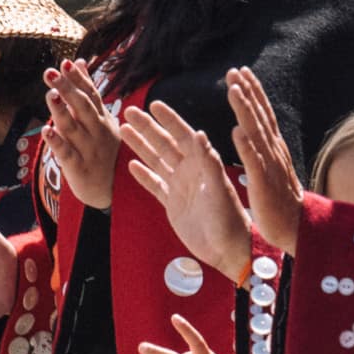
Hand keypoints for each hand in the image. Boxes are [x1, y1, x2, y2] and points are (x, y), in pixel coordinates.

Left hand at [43, 58, 119, 210]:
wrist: (112, 191)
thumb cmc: (104, 149)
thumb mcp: (101, 118)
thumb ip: (88, 90)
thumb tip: (78, 61)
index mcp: (101, 118)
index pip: (90, 94)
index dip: (78, 79)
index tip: (66, 63)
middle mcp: (97, 131)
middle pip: (82, 107)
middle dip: (67, 89)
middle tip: (50, 73)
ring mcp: (88, 149)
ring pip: (73, 127)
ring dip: (61, 110)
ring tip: (49, 94)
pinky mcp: (78, 168)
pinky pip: (66, 153)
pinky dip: (57, 142)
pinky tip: (46, 130)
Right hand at [123, 101, 253, 282]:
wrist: (228, 248)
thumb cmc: (229, 219)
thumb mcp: (219, 189)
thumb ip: (208, 162)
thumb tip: (199, 134)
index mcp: (203, 163)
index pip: (183, 135)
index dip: (169, 119)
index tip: (153, 104)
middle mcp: (190, 171)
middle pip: (164, 143)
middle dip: (147, 127)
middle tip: (128, 111)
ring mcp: (179, 187)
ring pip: (156, 160)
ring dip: (140, 145)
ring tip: (124, 130)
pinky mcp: (172, 204)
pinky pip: (154, 185)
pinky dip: (143, 175)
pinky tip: (131, 165)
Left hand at [226, 68, 303, 258]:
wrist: (299, 228)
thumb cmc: (282, 200)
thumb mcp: (272, 168)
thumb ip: (264, 149)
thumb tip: (250, 131)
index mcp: (275, 148)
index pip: (264, 114)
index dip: (253, 92)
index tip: (241, 71)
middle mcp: (274, 151)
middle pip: (260, 116)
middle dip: (247, 92)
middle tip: (234, 70)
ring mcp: (270, 166)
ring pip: (256, 133)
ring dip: (245, 110)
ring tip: (233, 90)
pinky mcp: (265, 184)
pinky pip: (255, 163)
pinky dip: (246, 146)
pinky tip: (235, 132)